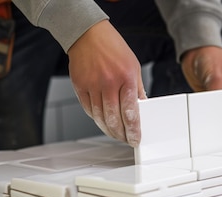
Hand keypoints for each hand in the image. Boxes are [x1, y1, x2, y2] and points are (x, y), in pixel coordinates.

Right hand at [67, 20, 146, 146]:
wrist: (87, 33)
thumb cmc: (112, 48)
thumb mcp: (133, 66)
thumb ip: (137, 89)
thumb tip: (142, 108)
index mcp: (125, 78)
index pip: (131, 112)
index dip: (133, 130)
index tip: (135, 138)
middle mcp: (108, 82)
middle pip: (114, 118)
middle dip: (121, 134)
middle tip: (126, 139)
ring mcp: (92, 85)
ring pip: (100, 117)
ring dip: (108, 130)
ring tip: (115, 134)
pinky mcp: (79, 86)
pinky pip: (89, 110)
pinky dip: (96, 119)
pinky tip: (102, 122)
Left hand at [181, 46, 221, 131]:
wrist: (194, 51)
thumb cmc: (210, 55)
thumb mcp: (215, 73)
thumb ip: (215, 92)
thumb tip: (213, 108)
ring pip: (221, 111)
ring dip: (216, 118)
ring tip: (213, 130)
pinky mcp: (211, 97)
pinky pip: (210, 109)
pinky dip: (207, 114)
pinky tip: (204, 122)